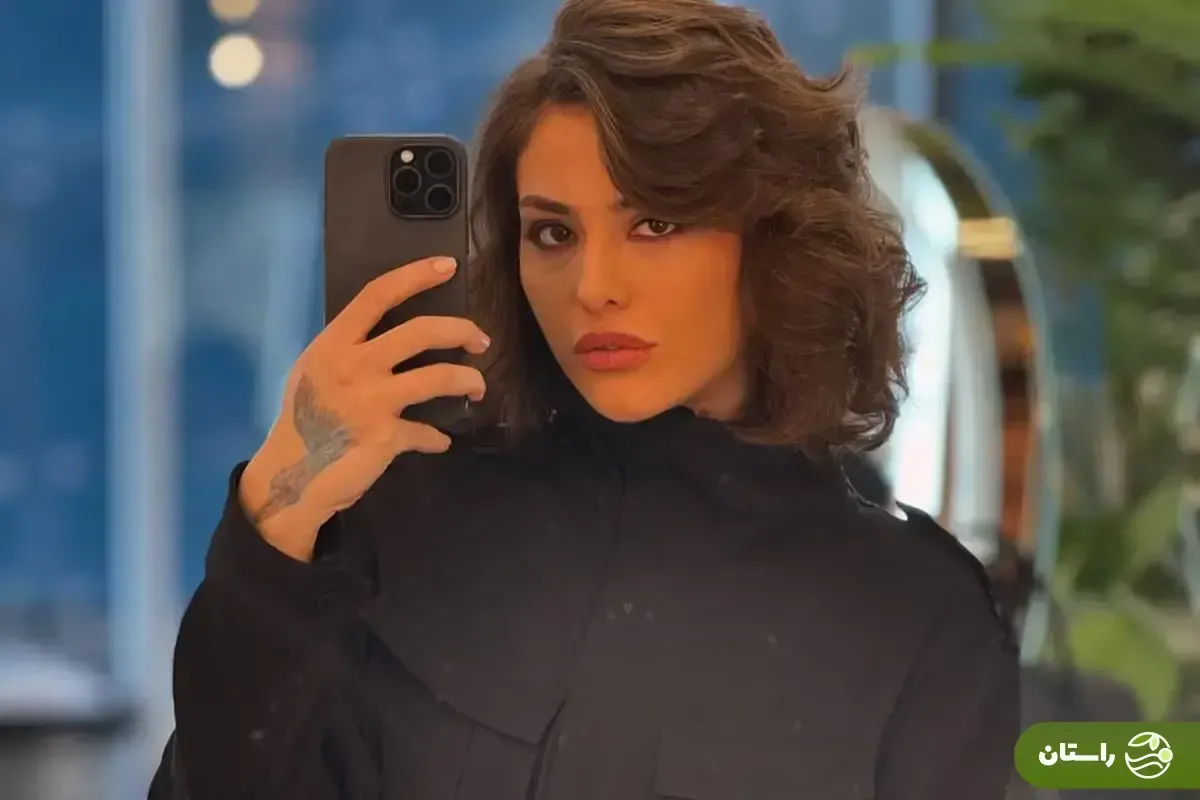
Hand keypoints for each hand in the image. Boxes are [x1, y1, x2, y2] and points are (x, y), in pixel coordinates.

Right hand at [239, 256, 488, 560]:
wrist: (291, 476)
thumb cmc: (302, 421)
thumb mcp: (314, 373)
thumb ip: (347, 352)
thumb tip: (388, 341)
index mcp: (334, 344)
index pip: (378, 295)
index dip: (416, 276)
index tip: (448, 266)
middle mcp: (353, 365)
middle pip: (421, 332)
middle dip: (461, 330)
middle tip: (480, 340)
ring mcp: (371, 401)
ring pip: (438, 377)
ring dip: (467, 380)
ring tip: (476, 386)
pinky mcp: (385, 437)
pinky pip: (426, 432)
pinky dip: (437, 438)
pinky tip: (440, 441)